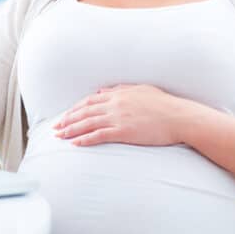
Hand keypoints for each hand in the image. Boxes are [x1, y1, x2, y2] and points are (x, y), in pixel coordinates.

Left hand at [53, 84, 195, 146]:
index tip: (65, 115)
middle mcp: (114, 104)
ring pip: (87, 123)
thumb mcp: (141, 89)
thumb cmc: (164, 104)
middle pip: (84, 111)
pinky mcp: (123, 132)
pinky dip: (85, 139)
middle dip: (67, 119)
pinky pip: (99, 135)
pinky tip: (76, 144)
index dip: (75, 108)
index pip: (89, 100)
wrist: (179, 117)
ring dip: (71, 130)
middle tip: (55, 127)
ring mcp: (118, 117)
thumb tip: (102, 90)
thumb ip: (120, 89)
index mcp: (118, 94)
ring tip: (60, 136)